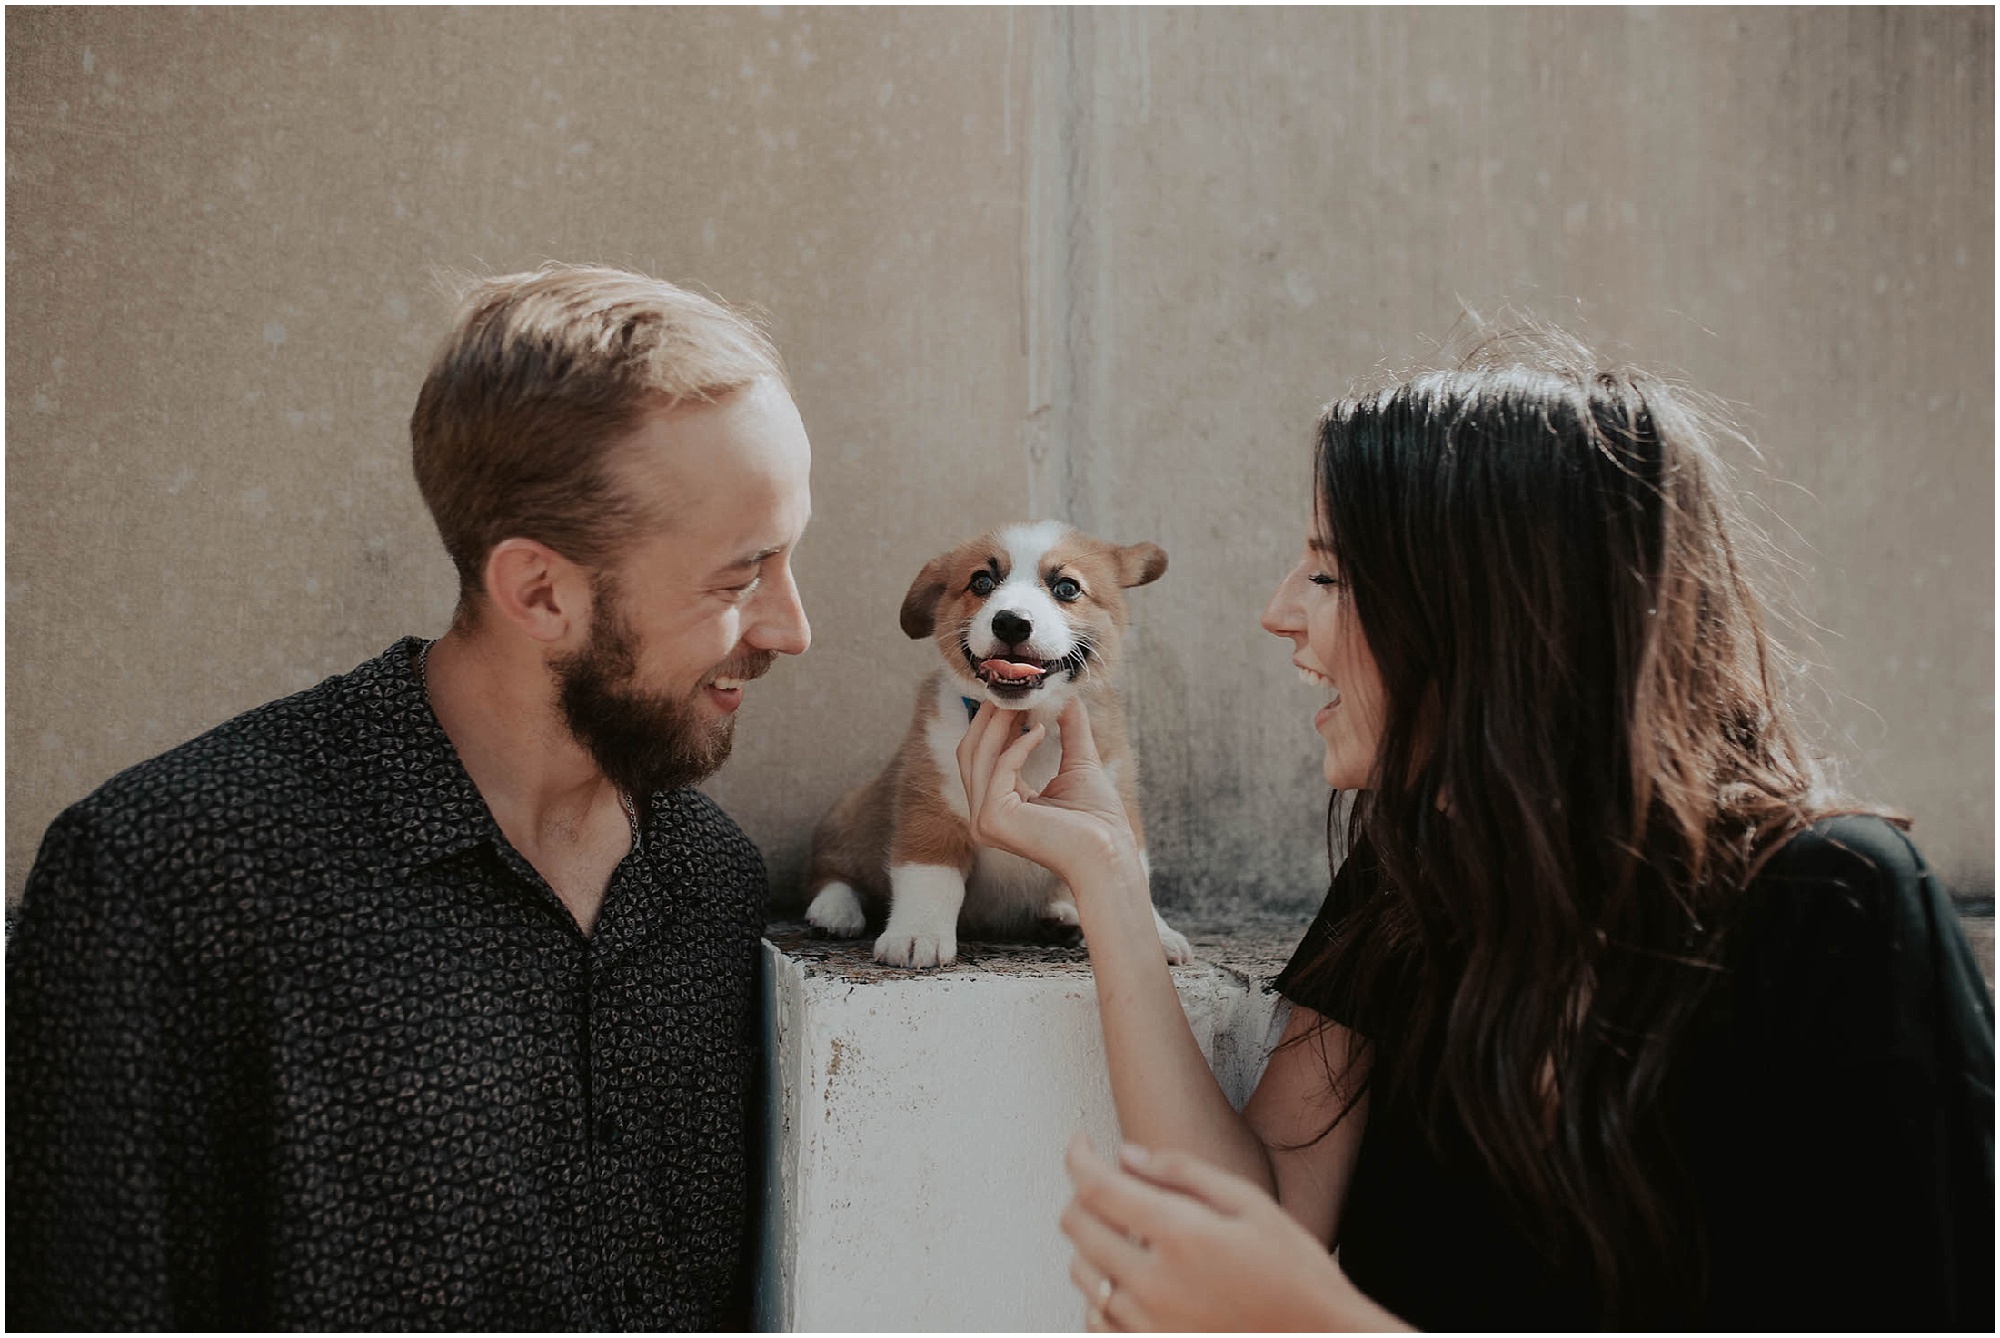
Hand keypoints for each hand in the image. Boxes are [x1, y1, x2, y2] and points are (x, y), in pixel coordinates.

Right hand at [956, 697, 1139, 885]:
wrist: (1109, 853)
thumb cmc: (1098, 820)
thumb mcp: (1079, 763)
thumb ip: (1069, 729)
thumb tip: (1066, 695)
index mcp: (999, 806)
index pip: (983, 756)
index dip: (996, 720)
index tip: (1016, 692)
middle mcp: (984, 815)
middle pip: (971, 751)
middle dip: (990, 716)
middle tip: (1014, 688)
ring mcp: (984, 820)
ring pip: (978, 754)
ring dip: (1000, 722)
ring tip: (1025, 700)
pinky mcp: (993, 818)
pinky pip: (999, 768)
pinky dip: (1018, 745)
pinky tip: (1041, 730)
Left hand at [1061, 1133, 1393, 1331]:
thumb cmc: (1295, 1271)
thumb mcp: (1250, 1204)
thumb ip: (1183, 1173)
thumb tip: (1124, 1155)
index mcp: (1181, 1235)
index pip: (1096, 1186)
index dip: (1078, 1155)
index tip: (1081, 1141)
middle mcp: (1154, 1284)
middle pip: (1077, 1226)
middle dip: (1082, 1194)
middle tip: (1107, 1182)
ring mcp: (1148, 1325)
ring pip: (1081, 1272)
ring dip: (1090, 1243)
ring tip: (1126, 1232)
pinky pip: (1095, 1320)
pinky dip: (1099, 1293)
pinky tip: (1129, 1279)